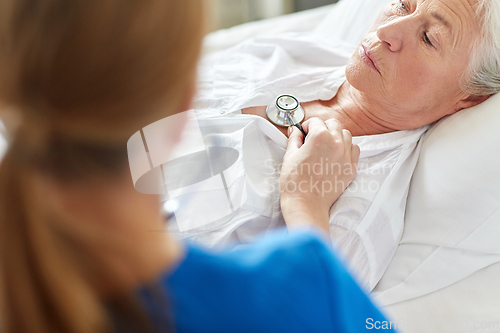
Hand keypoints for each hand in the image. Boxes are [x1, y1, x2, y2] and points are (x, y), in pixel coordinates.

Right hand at [280, 118, 359, 233]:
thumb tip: (295, 130)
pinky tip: (336, 155)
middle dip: (322, 127)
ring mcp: (346, 155)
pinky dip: (347, 148)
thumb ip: (294, 139)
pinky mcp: (351, 168)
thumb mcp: (290, 156)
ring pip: (346, 135)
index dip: (306, 127)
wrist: (306, 204)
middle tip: (312, 138)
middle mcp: (336, 143)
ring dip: (336, 136)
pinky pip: (354, 149)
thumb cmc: (295, 182)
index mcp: (320, 136)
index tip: (302, 133)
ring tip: (325, 146)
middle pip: (333, 124)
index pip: (315, 121)